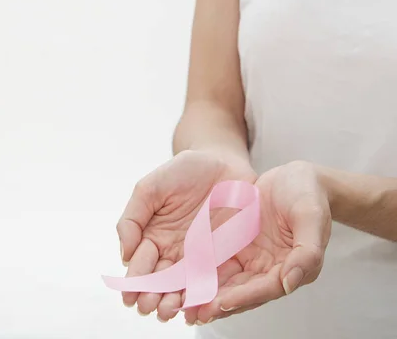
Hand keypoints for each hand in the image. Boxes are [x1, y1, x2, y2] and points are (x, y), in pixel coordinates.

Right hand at [116, 150, 255, 321]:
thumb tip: (124, 255)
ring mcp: (201, 256)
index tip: (130, 296)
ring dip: (176, 302)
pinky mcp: (226, 256)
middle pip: (162, 282)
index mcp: (154, 237)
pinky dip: (206, 296)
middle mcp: (175, 251)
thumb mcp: (150, 187)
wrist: (223, 160)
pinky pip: (216, 280)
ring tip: (169, 312)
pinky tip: (199, 306)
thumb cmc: (185, 170)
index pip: (141, 265)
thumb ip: (132, 218)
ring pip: (186, 286)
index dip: (135, 282)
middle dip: (153, 297)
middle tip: (149, 307)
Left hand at [191, 161, 331, 324]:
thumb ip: (307, 251)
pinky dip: (200, 272)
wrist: (295, 176)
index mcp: (291, 267)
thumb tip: (290, 283)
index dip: (244, 297)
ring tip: (182, 305)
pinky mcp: (234, 246)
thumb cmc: (308, 194)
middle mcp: (268, 268)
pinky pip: (216, 261)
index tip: (221, 303)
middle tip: (193, 314)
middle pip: (242, 292)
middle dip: (218, 304)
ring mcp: (250, 258)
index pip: (266, 289)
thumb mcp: (311, 216)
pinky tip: (180, 280)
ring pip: (226, 281)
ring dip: (206, 294)